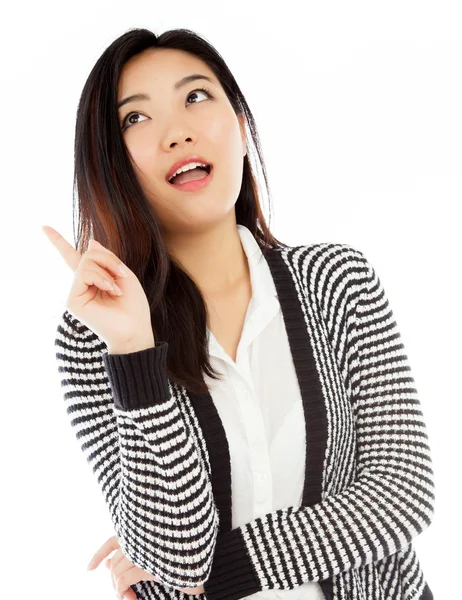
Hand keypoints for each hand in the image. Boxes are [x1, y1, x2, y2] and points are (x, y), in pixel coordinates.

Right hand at [42, 225, 153, 348]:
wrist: (134, 327)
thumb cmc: (133, 305)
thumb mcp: (123, 274)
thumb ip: (107, 259)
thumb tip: (91, 243)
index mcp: (93, 279)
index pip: (73, 258)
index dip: (58, 242)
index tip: (44, 227)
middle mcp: (82, 285)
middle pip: (89, 254)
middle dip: (109, 259)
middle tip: (122, 274)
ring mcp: (76, 292)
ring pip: (87, 261)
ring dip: (107, 268)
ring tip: (117, 287)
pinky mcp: (73, 300)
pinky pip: (85, 273)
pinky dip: (101, 278)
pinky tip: (111, 290)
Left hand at [87, 535, 204, 596]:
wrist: (204, 559)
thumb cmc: (185, 552)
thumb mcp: (157, 554)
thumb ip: (134, 553)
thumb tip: (110, 562)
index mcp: (143, 532)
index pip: (113, 540)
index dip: (100, 554)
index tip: (90, 568)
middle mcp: (140, 538)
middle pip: (115, 561)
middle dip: (114, 579)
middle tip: (125, 593)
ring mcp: (143, 550)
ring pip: (117, 571)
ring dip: (119, 588)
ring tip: (130, 597)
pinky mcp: (147, 565)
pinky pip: (123, 579)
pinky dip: (122, 591)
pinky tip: (130, 599)